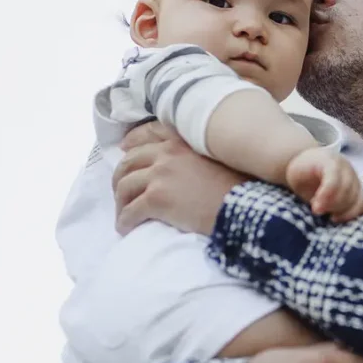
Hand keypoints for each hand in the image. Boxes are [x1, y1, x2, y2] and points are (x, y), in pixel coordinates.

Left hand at [113, 121, 247, 234]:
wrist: (242, 209)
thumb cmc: (238, 188)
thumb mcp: (219, 159)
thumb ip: (197, 155)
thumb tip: (181, 169)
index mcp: (183, 141)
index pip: (149, 134)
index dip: (133, 141)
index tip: (123, 148)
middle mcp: (167, 154)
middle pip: (129, 162)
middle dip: (121, 177)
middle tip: (122, 192)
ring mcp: (159, 175)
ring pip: (124, 187)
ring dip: (120, 202)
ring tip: (124, 213)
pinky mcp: (155, 199)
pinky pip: (130, 211)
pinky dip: (124, 221)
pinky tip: (126, 228)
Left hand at [287, 147, 362, 222]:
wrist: (311, 164)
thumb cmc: (302, 171)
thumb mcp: (296, 176)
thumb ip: (305, 189)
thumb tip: (318, 208)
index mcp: (330, 161)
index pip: (334, 179)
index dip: (326, 196)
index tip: (315, 209)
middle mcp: (347, 169)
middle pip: (348, 191)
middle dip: (333, 206)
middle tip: (318, 211)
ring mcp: (355, 180)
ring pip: (357, 200)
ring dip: (342, 213)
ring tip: (328, 215)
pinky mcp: (359, 191)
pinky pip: (362, 205)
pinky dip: (354, 214)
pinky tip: (341, 218)